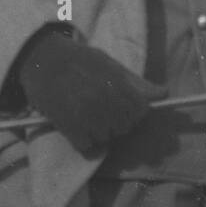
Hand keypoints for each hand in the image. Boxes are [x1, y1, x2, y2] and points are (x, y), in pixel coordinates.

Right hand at [16, 27, 166, 154]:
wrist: (41, 59)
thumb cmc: (78, 59)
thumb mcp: (109, 63)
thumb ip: (136, 82)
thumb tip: (164, 93)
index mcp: (117, 84)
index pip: (140, 111)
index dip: (134, 110)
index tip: (123, 106)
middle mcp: (105, 102)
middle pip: (124, 128)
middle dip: (117, 122)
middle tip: (101, 109)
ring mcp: (87, 117)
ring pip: (106, 139)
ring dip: (100, 132)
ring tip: (86, 115)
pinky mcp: (70, 129)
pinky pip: (87, 146)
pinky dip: (83, 140)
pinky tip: (76, 125)